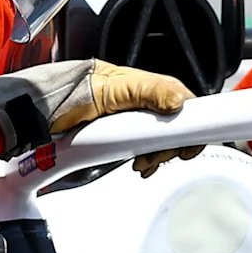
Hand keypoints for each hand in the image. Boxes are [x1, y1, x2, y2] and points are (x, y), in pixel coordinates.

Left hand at [57, 63, 200, 174]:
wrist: (56, 105)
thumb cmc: (84, 88)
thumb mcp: (120, 88)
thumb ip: (150, 92)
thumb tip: (176, 102)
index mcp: (156, 89)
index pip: (189, 107)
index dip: (195, 127)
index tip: (188, 145)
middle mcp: (152, 104)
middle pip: (179, 130)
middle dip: (171, 148)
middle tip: (156, 156)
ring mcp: (141, 121)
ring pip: (165, 143)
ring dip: (159, 157)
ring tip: (143, 163)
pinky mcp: (130, 135)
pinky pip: (149, 150)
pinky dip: (149, 160)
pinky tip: (141, 164)